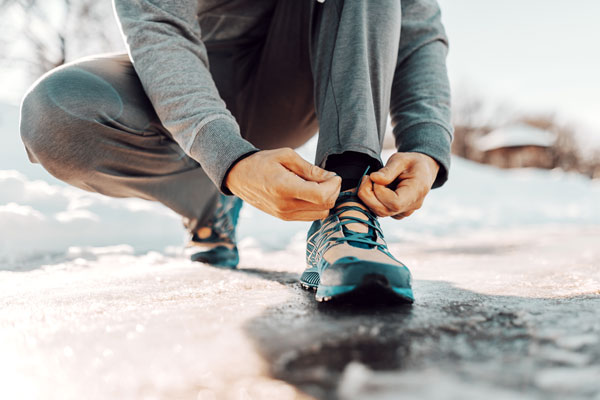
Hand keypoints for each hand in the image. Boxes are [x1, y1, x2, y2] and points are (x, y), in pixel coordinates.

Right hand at [225, 148, 341, 220]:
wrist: (239, 176)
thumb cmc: (262, 162)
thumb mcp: (286, 156)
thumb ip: (310, 169)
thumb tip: (330, 177)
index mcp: (284, 188)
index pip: (321, 196)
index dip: (334, 186)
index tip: (334, 176)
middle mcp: (285, 206)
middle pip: (324, 206)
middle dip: (333, 192)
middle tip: (329, 178)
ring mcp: (284, 215)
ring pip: (320, 214)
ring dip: (326, 200)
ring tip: (320, 185)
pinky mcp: (284, 218)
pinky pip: (311, 216)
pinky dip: (317, 206)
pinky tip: (311, 192)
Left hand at [358, 152, 438, 219]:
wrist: (423, 170)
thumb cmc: (412, 163)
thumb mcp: (401, 159)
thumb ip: (388, 170)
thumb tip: (374, 178)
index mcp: (417, 192)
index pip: (395, 203)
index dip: (380, 192)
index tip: (374, 177)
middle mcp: (411, 206)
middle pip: (384, 211)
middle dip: (368, 195)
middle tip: (366, 178)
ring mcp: (404, 212)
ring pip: (380, 212)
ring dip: (368, 197)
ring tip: (370, 181)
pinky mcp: (396, 213)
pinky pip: (380, 211)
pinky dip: (372, 201)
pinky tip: (374, 188)